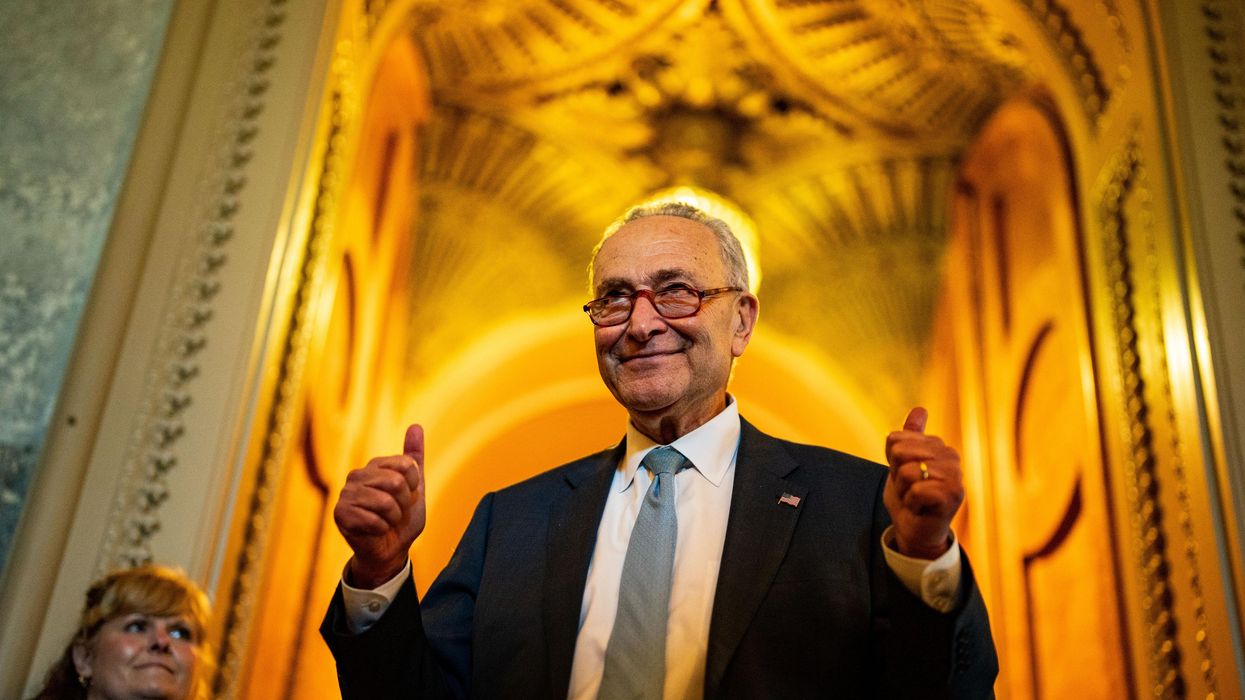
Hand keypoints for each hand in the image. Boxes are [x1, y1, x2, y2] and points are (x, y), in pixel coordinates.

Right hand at [333, 424, 426, 587]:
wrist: (391, 550)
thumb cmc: (402, 519)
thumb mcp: (415, 487)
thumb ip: (414, 457)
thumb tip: (416, 425)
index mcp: (376, 465)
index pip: (406, 465)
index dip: (413, 486)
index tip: (407, 496)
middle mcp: (358, 474)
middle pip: (396, 483)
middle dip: (403, 504)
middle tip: (395, 513)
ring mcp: (346, 493)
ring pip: (385, 502)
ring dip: (392, 519)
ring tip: (386, 522)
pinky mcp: (340, 513)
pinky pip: (373, 519)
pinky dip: (381, 530)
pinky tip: (374, 531)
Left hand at [883, 407, 963, 559]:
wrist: (914, 529)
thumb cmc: (908, 496)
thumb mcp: (901, 463)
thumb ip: (908, 437)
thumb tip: (921, 409)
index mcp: (938, 445)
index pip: (895, 439)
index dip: (892, 461)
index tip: (905, 476)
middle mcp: (951, 456)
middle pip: (900, 452)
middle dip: (897, 476)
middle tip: (910, 489)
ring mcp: (955, 475)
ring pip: (908, 472)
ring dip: (905, 491)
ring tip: (916, 499)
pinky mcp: (953, 495)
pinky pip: (917, 490)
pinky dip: (912, 503)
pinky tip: (922, 508)